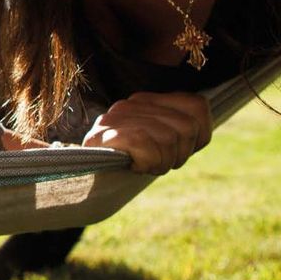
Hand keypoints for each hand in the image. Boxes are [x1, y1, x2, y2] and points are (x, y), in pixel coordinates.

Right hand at [81, 91, 211, 173]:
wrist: (80, 179)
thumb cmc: (123, 164)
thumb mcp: (155, 145)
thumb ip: (176, 132)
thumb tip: (199, 130)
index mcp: (149, 100)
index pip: (198, 107)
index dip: (199, 136)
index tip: (177, 151)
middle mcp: (133, 103)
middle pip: (187, 127)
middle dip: (179, 154)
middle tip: (157, 162)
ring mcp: (118, 117)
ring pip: (169, 138)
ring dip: (161, 162)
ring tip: (143, 164)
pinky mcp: (107, 134)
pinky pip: (145, 144)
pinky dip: (146, 161)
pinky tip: (133, 165)